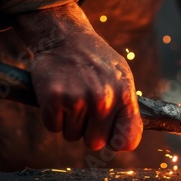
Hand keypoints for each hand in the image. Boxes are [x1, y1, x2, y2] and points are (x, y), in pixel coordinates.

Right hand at [14, 2, 141, 150]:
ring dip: (68, 122)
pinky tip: (57, 96)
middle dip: (87, 131)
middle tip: (84, 109)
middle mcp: (104, 99)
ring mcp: (79, 99)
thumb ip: (126, 109)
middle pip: (95, 143)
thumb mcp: (121, 78)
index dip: (116, 142)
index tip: (109, 135)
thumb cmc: (95, 60)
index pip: (127, 140)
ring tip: (71, 96)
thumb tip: (125, 142)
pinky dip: (52, 116)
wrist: (65, 36)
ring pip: (72, 136)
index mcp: (124, 94)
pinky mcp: (55, 99)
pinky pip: (53, 126)